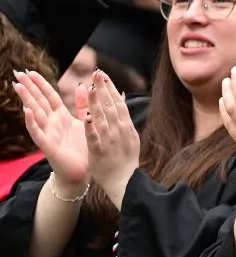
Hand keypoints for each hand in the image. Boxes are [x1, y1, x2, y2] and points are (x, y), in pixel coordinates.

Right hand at [14, 69, 90, 188]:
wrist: (82, 173)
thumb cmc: (81, 148)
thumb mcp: (83, 122)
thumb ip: (82, 105)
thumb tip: (83, 85)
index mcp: (61, 117)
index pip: (49, 96)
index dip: (40, 84)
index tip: (30, 71)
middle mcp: (52, 123)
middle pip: (39, 101)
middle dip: (29, 87)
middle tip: (17, 72)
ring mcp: (48, 133)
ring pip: (35, 113)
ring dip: (27, 99)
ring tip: (18, 86)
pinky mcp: (48, 146)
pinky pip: (38, 132)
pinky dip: (32, 122)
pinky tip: (28, 112)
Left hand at [84, 70, 139, 206]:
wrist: (125, 183)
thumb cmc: (124, 159)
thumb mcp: (128, 135)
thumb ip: (123, 116)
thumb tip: (121, 96)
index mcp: (126, 127)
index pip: (118, 103)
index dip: (110, 88)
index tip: (102, 74)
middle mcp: (120, 132)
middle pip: (111, 107)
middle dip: (103, 90)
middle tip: (96, 73)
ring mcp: (110, 142)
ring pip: (103, 120)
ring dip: (96, 104)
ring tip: (89, 89)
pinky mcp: (100, 153)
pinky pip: (95, 139)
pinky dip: (91, 128)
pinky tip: (85, 117)